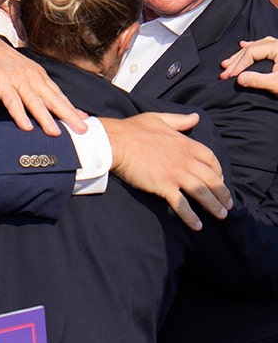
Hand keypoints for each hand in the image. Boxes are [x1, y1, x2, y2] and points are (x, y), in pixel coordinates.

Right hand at [0, 8, 85, 135]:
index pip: (58, 94)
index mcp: (37, 74)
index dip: (71, 108)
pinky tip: (26, 127)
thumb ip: (29, 84)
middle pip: (53, 99)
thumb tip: (39, 99)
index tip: (84, 119)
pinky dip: (19, 114)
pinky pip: (12, 101)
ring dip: (46, 118)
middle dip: (69, 115)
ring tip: (56, 133)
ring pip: (35, 102)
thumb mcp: (18, 69)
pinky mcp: (0, 83)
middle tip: (83, 129)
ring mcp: (16, 80)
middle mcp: (31, 77)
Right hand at [102, 112, 231, 230]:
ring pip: (201, 192)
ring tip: (221, 215)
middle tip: (228, 204)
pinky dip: (190, 216)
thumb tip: (195, 117)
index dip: (218, 171)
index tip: (220, 180)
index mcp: (185, 144)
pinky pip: (181, 204)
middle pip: (211, 178)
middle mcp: (185, 160)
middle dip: (222, 193)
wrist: (115, 142)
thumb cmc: (133, 129)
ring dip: (213, 205)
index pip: (211, 159)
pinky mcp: (163, 186)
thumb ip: (179, 120)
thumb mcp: (159, 119)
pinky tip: (197, 226)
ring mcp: (176, 173)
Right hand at [221, 37, 277, 93]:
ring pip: (255, 47)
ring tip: (228, 62)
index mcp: (276, 47)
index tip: (229, 75)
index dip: (238, 64)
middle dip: (236, 61)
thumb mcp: (276, 84)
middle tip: (224, 72)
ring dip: (240, 55)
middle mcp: (277, 43)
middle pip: (251, 49)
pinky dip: (251, 47)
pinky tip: (243, 45)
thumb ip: (258, 80)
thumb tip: (239, 79)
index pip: (251, 53)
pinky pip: (262, 45)